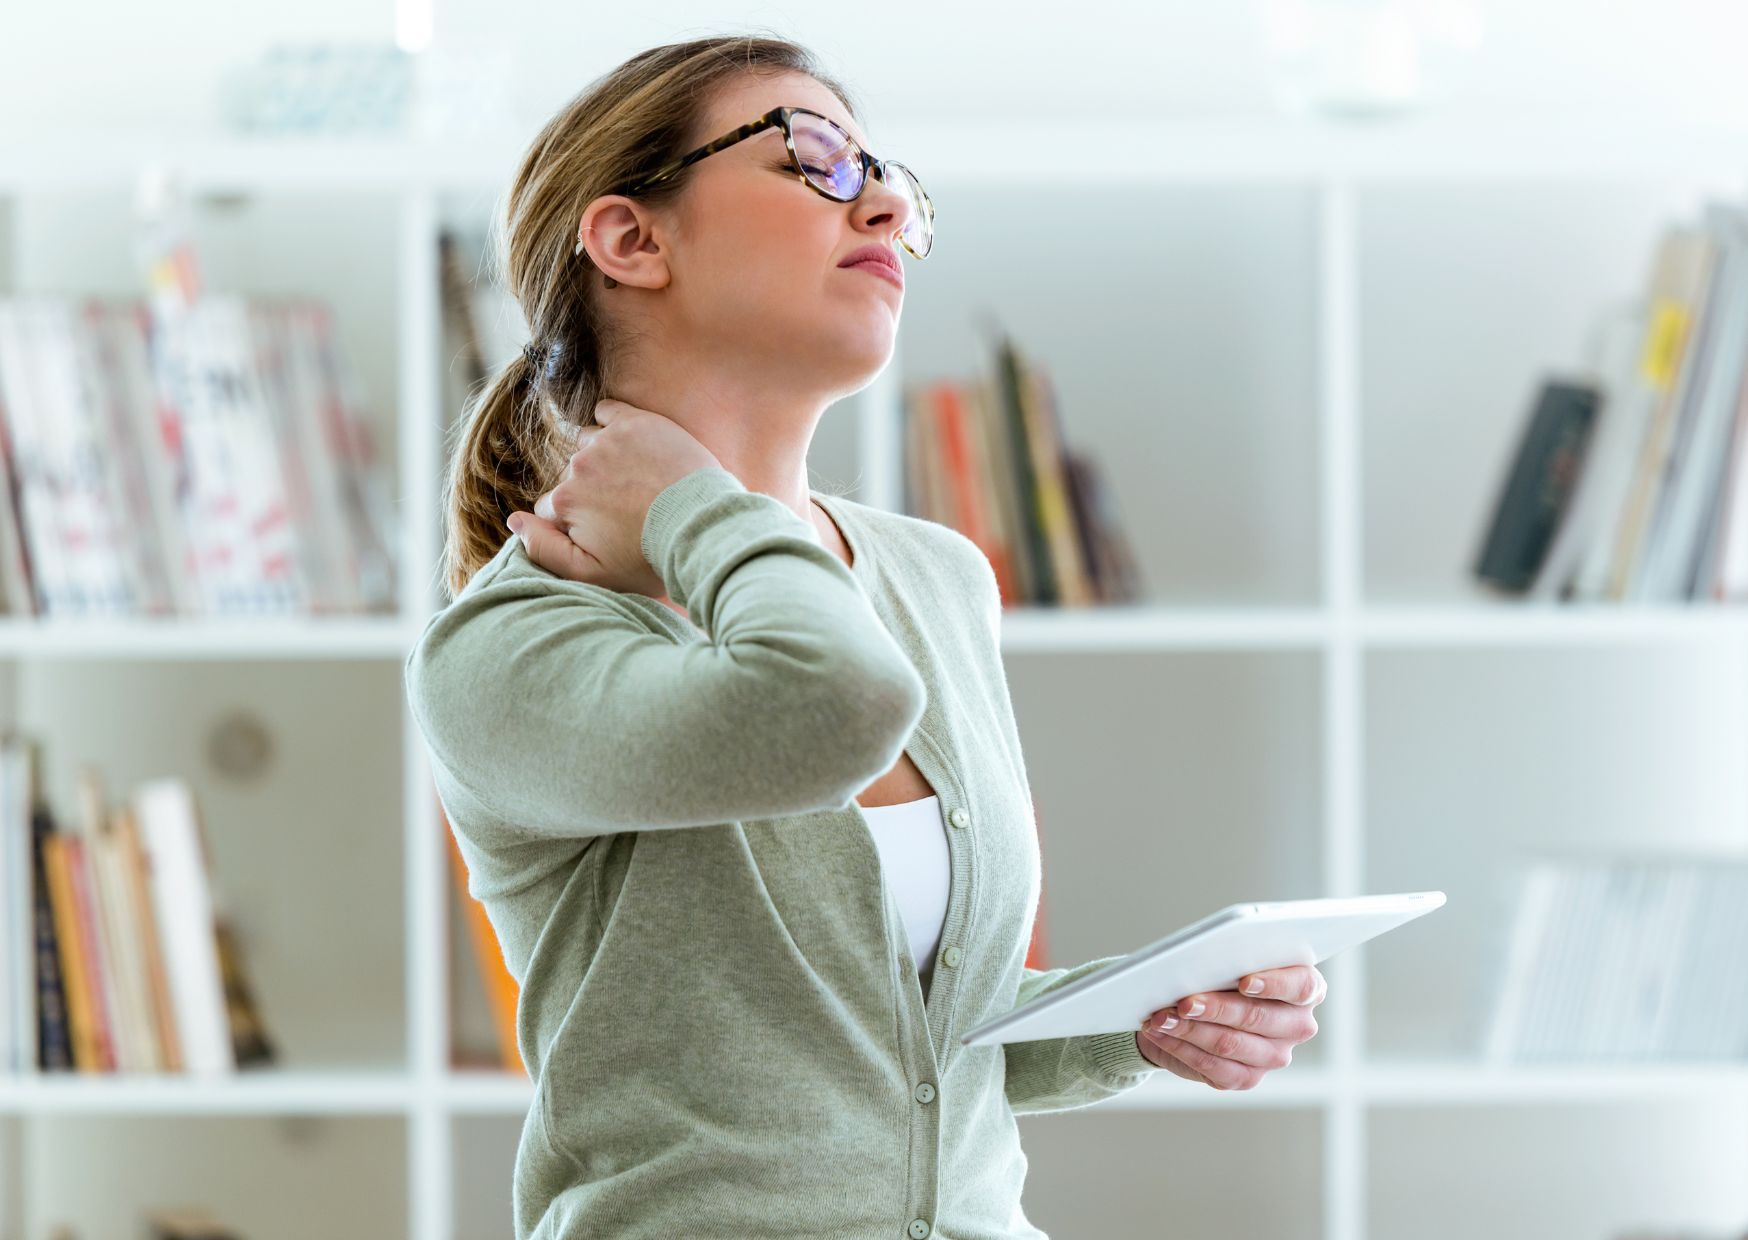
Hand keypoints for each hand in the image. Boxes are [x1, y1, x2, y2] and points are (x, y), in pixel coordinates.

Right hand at [506, 398, 720, 595]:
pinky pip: (607, 411)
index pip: (552, 508)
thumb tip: (512, 521)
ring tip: (635, 482)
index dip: (576, 523)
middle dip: (590, 492)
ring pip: (588, 445)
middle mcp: (578, 466)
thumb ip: (544, 550)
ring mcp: (606, 441)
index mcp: (564, 501)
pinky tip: (632, 443)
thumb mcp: (592, 573)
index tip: (606, 532)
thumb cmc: (649, 559)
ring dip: (603, 459)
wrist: (703, 528)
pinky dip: (613, 422)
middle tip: (628, 511)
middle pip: (571, 476)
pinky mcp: (635, 421)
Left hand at [1133, 965, 1324, 1090]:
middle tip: (1185, 1001)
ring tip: (1162, 1017)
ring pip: (1231, 1043)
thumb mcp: (1230, 959)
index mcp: (1306, 989)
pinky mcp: (1248, 1077)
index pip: (1302, 986)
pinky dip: (1182, 1047)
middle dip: (1217, 1008)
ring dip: (1190, 1029)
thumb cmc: (1223, 975)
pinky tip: (1161, 1034)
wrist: (1203, 1010)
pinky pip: (1214, 1067)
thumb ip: (1230, 958)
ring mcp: (1275, 1055)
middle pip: (1260, 1017)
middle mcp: (1297, 1025)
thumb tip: (1202, 961)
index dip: (1275, 984)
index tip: (1244, 981)